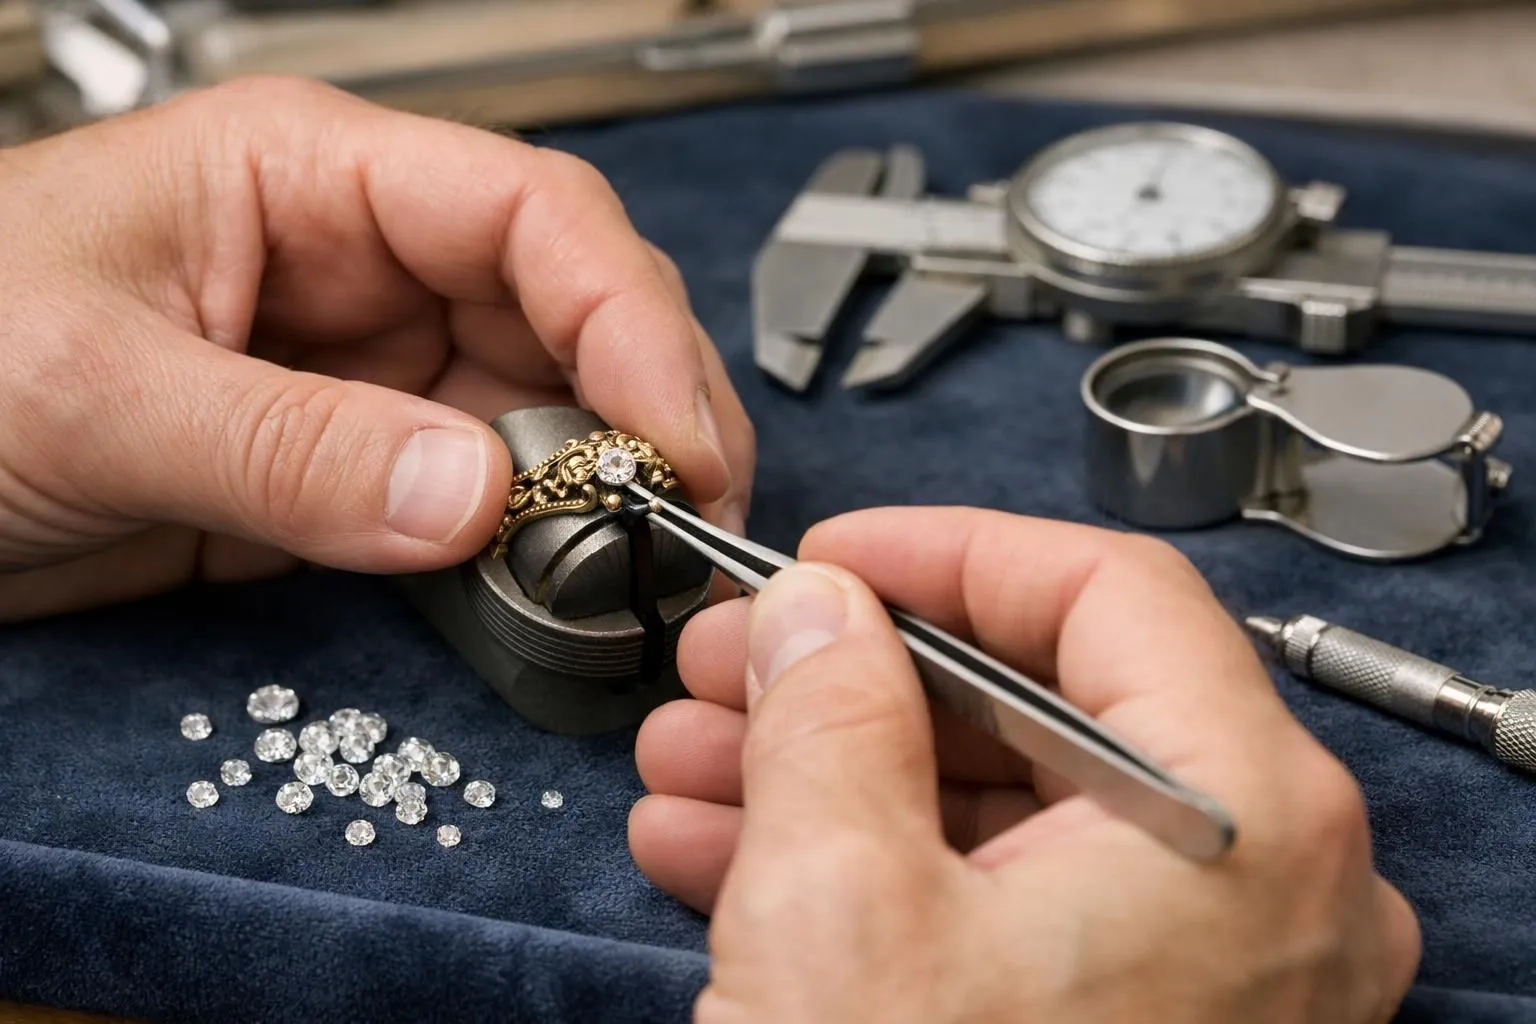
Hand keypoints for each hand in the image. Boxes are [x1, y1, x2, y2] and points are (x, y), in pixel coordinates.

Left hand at [0, 76, 752, 620]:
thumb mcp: (89, 389)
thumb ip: (285, 447)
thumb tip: (468, 495)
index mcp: (311, 178)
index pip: (531, 215)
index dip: (629, 318)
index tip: (675, 436)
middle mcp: (365, 263)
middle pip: (573, 309)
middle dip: (650, 409)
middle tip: (690, 518)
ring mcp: (370, 367)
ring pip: (547, 407)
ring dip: (605, 484)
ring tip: (638, 561)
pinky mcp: (356, 461)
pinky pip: (484, 493)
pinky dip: (537, 541)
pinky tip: (561, 577)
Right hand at [630, 508, 1419, 1022]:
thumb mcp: (839, 902)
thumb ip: (829, 708)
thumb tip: (817, 610)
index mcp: (1243, 823)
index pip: (1107, 594)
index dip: (949, 553)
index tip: (834, 558)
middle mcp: (1260, 896)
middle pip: (1041, 708)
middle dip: (852, 680)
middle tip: (731, 664)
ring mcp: (1203, 979)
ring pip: (1001, 816)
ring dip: (832, 777)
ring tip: (693, 763)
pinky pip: (998, 911)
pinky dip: (867, 872)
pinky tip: (728, 856)